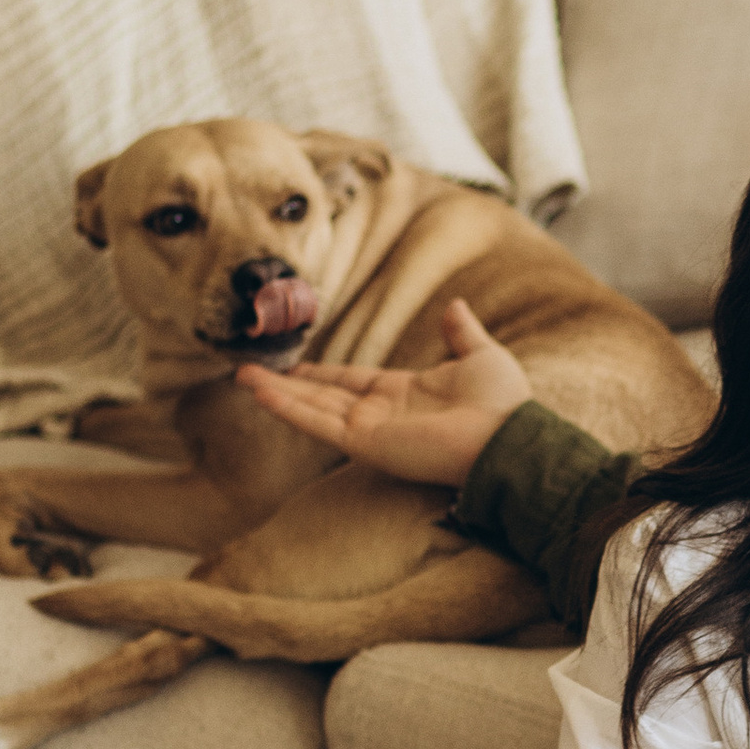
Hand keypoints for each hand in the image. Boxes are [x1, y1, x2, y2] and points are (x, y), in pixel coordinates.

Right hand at [236, 297, 532, 485]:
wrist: (507, 437)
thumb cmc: (503, 405)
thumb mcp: (480, 355)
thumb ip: (461, 333)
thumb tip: (455, 305)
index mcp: (404, 394)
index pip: (352, 382)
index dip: (322, 374)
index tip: (296, 367)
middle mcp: (381, 414)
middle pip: (321, 396)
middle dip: (285, 385)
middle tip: (248, 374)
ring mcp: (370, 430)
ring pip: (311, 408)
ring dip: (276, 394)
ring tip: (242, 379)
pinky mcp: (364, 443)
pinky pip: (317, 423)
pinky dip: (288, 408)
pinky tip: (261, 393)